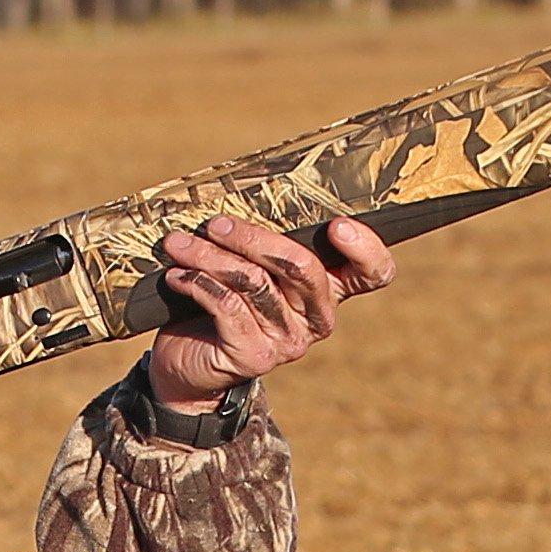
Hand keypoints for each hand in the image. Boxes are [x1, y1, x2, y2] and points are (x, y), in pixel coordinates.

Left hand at [140, 214, 391, 412]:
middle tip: (216, 223)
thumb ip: (263, 241)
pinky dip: (198, 283)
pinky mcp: (255, 355)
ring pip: (255, 282)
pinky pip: (228, 306)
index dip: (366, 248)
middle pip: (304, 267)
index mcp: (330, 290)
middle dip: (255, 237)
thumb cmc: (221, 301)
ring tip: (178, 243)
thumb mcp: (250, 265)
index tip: (338, 224)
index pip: (374, 274)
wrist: (187, 363)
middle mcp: (317, 317)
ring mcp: (289, 340)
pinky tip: (176, 274)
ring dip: (211, 256)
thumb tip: (244, 188)